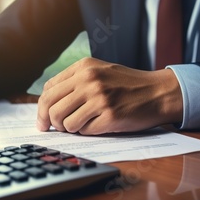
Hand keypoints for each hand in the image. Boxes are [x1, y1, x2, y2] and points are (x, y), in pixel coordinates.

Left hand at [36, 57, 182, 134]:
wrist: (158, 92)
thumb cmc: (127, 85)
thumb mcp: (99, 72)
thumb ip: (74, 82)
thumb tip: (47, 104)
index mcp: (84, 67)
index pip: (48, 90)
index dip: (42, 109)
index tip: (43, 120)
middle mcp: (89, 80)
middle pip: (51, 108)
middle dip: (50, 122)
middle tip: (54, 129)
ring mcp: (100, 98)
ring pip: (65, 122)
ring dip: (70, 128)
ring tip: (83, 124)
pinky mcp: (110, 116)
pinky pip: (84, 131)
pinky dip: (87, 132)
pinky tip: (98, 125)